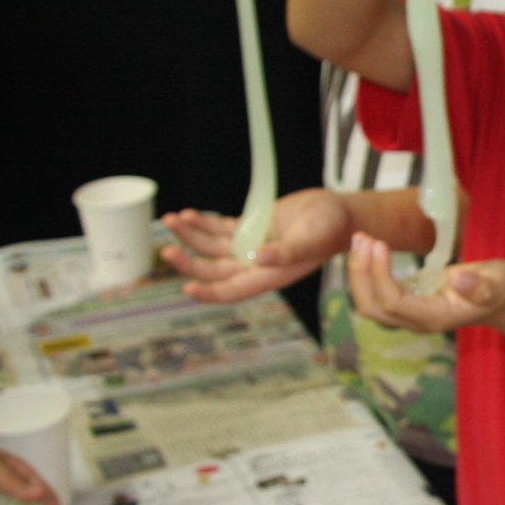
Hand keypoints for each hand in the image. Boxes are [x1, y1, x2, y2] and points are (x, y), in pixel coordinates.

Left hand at [160, 192, 348, 301]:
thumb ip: (286, 251)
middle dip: (189, 261)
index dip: (210, 292)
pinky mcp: (250, 228)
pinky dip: (204, 223)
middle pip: (214, 269)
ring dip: (190, 236)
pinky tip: (188, 215)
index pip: (233, 290)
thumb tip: (259, 258)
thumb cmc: (329, 228)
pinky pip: (220, 228)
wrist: (338, 212)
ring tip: (171, 220)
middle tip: (166, 250)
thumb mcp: (310, 239)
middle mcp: (255, 265)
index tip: (188, 287)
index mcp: (269, 276)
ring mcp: (250, 246)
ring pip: (212, 247)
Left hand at [344, 233, 504, 332]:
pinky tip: (367, 247)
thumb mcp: (500, 283)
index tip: (379, 243)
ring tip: (361, 238)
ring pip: (369, 303)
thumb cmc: (502, 288)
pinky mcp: (405, 302)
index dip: (380, 275)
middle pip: (372, 307)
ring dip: (359, 272)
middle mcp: (416, 320)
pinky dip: (366, 272)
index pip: (393, 303)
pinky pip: (375, 294)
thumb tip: (460, 281)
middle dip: (361, 273)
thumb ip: (481, 286)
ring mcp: (409, 314)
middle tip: (362, 237)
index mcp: (435, 317)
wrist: (503, 299)